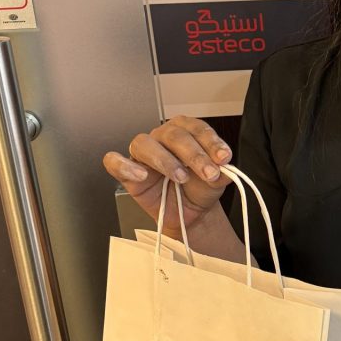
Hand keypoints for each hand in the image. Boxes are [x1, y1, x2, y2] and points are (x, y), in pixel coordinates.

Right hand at [102, 116, 233, 234]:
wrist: (188, 212)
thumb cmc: (199, 189)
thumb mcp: (217, 181)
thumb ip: (223, 172)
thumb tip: (225, 167)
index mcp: (186, 131)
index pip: (197, 128)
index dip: (211, 142)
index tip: (224, 158)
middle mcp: (163, 137)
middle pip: (174, 135)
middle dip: (194, 155)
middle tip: (209, 174)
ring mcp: (143, 153)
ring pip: (145, 143)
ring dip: (165, 160)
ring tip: (181, 177)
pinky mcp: (127, 171)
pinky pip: (114, 162)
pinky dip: (125, 166)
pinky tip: (141, 175)